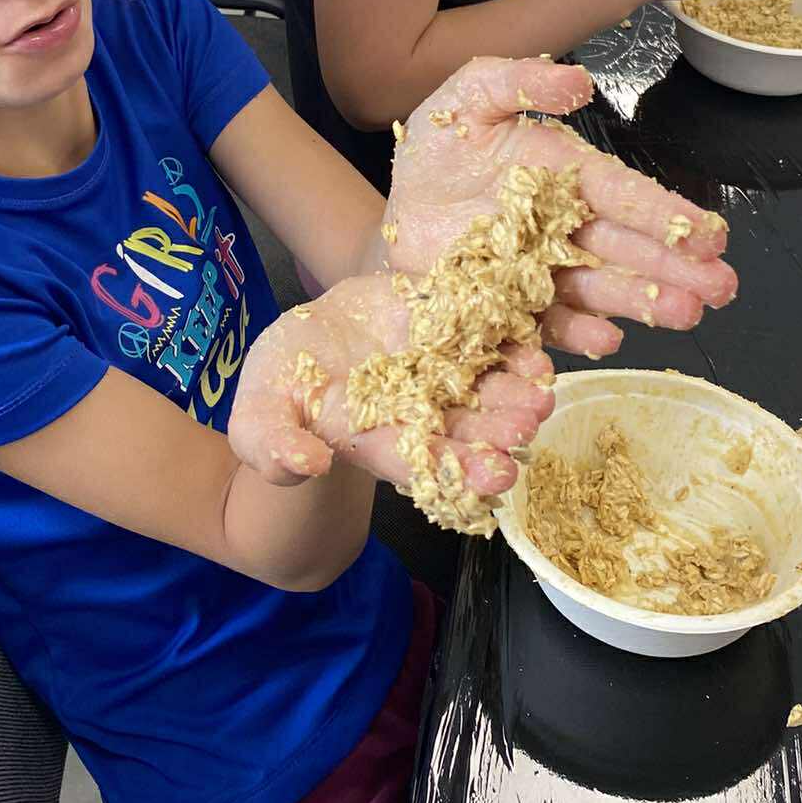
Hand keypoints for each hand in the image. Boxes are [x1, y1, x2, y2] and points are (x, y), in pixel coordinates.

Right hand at [230, 275, 554, 491]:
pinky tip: (536, 347)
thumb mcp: (259, 416)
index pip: (421, 461)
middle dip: (499, 430)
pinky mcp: (443, 327)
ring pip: (484, 386)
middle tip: (529, 429)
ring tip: (542, 392)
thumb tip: (305, 464)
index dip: (459, 468)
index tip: (496, 475)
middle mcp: (417, 413)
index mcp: (377, 442)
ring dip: (516, 391)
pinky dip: (510, 341)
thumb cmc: (278, 387)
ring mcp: (436, 371)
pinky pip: (483, 335)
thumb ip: (274, 445)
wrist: (302, 339)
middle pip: (465, 427)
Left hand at [383, 57, 738, 359]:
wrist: (397, 201)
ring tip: (685, 314)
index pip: (624, 194)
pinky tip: (604, 340)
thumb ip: (519, 81)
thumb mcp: (471, 94)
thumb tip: (578, 83)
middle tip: (721, 288)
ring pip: (599, 288)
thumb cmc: (442, 143)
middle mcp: (564, 226)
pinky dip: (575, 335)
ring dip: (643, 303)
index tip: (710, 234)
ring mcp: (540, 271)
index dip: (666, 213)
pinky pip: (545, 324)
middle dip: (676, 267)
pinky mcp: (509, 306)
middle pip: (626, 248)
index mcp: (566, 174)